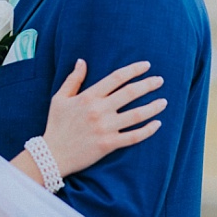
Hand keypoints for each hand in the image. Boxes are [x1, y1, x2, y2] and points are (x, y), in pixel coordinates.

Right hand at [33, 59, 165, 177]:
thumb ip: (73, 79)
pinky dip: (147, 130)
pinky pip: (133, 137)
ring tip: (164, 101)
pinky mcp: (108, 144)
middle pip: (130, 93)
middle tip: (160, 80)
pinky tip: (157, 124)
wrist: (52, 155)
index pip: (116, 78)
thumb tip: (82, 61)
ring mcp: (105, 128)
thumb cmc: (56, 125)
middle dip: (148, 85)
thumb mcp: (59, 98)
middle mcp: (99, 110)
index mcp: (88, 97)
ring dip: (153, 107)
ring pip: (136, 115)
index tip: (146, 65)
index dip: (133, 70)